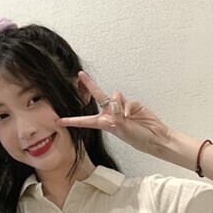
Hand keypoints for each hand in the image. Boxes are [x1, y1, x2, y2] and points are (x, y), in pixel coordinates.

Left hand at [54, 71, 171, 155]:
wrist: (154, 137)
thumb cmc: (138, 138)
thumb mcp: (122, 131)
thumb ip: (116, 118)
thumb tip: (114, 106)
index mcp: (104, 123)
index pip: (85, 121)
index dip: (71, 121)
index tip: (58, 120)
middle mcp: (111, 114)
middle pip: (97, 96)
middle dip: (89, 85)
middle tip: (80, 75)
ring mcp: (122, 108)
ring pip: (114, 95)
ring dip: (117, 103)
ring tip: (124, 116)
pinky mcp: (132, 104)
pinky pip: (127, 101)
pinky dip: (128, 107)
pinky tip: (130, 115)